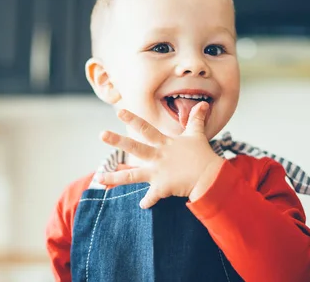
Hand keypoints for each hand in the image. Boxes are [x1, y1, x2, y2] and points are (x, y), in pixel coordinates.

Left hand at [97, 102, 224, 208]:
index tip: (119, 112)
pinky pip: (151, 197)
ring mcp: (158, 173)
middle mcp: (158, 157)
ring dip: (115, 178)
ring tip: (98, 178)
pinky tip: (142, 205)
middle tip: (101, 134)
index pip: (146, 128)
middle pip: (135, 147)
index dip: (133, 119)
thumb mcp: (197, 135)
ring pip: (132, 175)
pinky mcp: (162, 188)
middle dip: (117, 141)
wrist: (211, 177)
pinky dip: (147, 201)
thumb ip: (196, 120)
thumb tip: (203, 104)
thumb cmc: (203, 155)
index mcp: (164, 144)